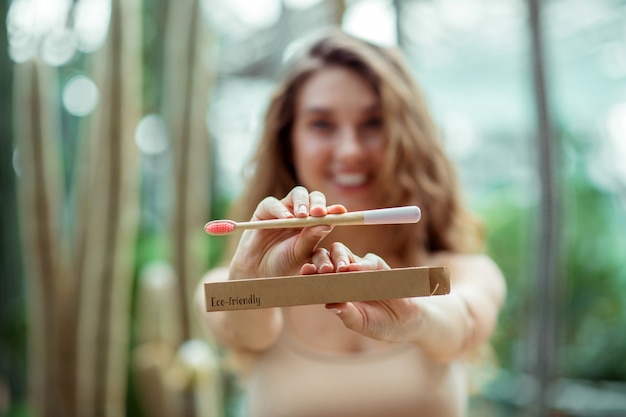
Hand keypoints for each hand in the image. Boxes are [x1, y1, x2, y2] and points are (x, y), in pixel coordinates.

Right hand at [229, 186, 346, 279]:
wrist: (259, 272)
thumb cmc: (283, 264)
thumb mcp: (300, 253)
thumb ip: (312, 238)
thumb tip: (328, 223)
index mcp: (313, 224)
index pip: (326, 212)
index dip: (334, 210)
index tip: (340, 212)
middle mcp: (300, 214)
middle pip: (313, 198)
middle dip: (318, 203)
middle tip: (319, 213)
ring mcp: (283, 210)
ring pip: (297, 194)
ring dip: (302, 202)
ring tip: (303, 215)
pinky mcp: (265, 210)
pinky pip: (273, 203)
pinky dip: (280, 209)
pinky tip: (286, 218)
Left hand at [301, 243, 423, 342]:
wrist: (407, 323)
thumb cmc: (380, 324)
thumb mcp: (361, 323)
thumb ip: (347, 314)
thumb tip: (329, 306)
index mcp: (335, 290)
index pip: (318, 277)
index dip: (311, 274)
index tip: (303, 275)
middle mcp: (345, 276)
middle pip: (327, 259)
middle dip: (320, 262)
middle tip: (315, 270)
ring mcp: (361, 269)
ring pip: (343, 254)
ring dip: (336, 259)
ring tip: (334, 270)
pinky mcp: (378, 266)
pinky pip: (368, 261)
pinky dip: (360, 264)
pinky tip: (353, 269)